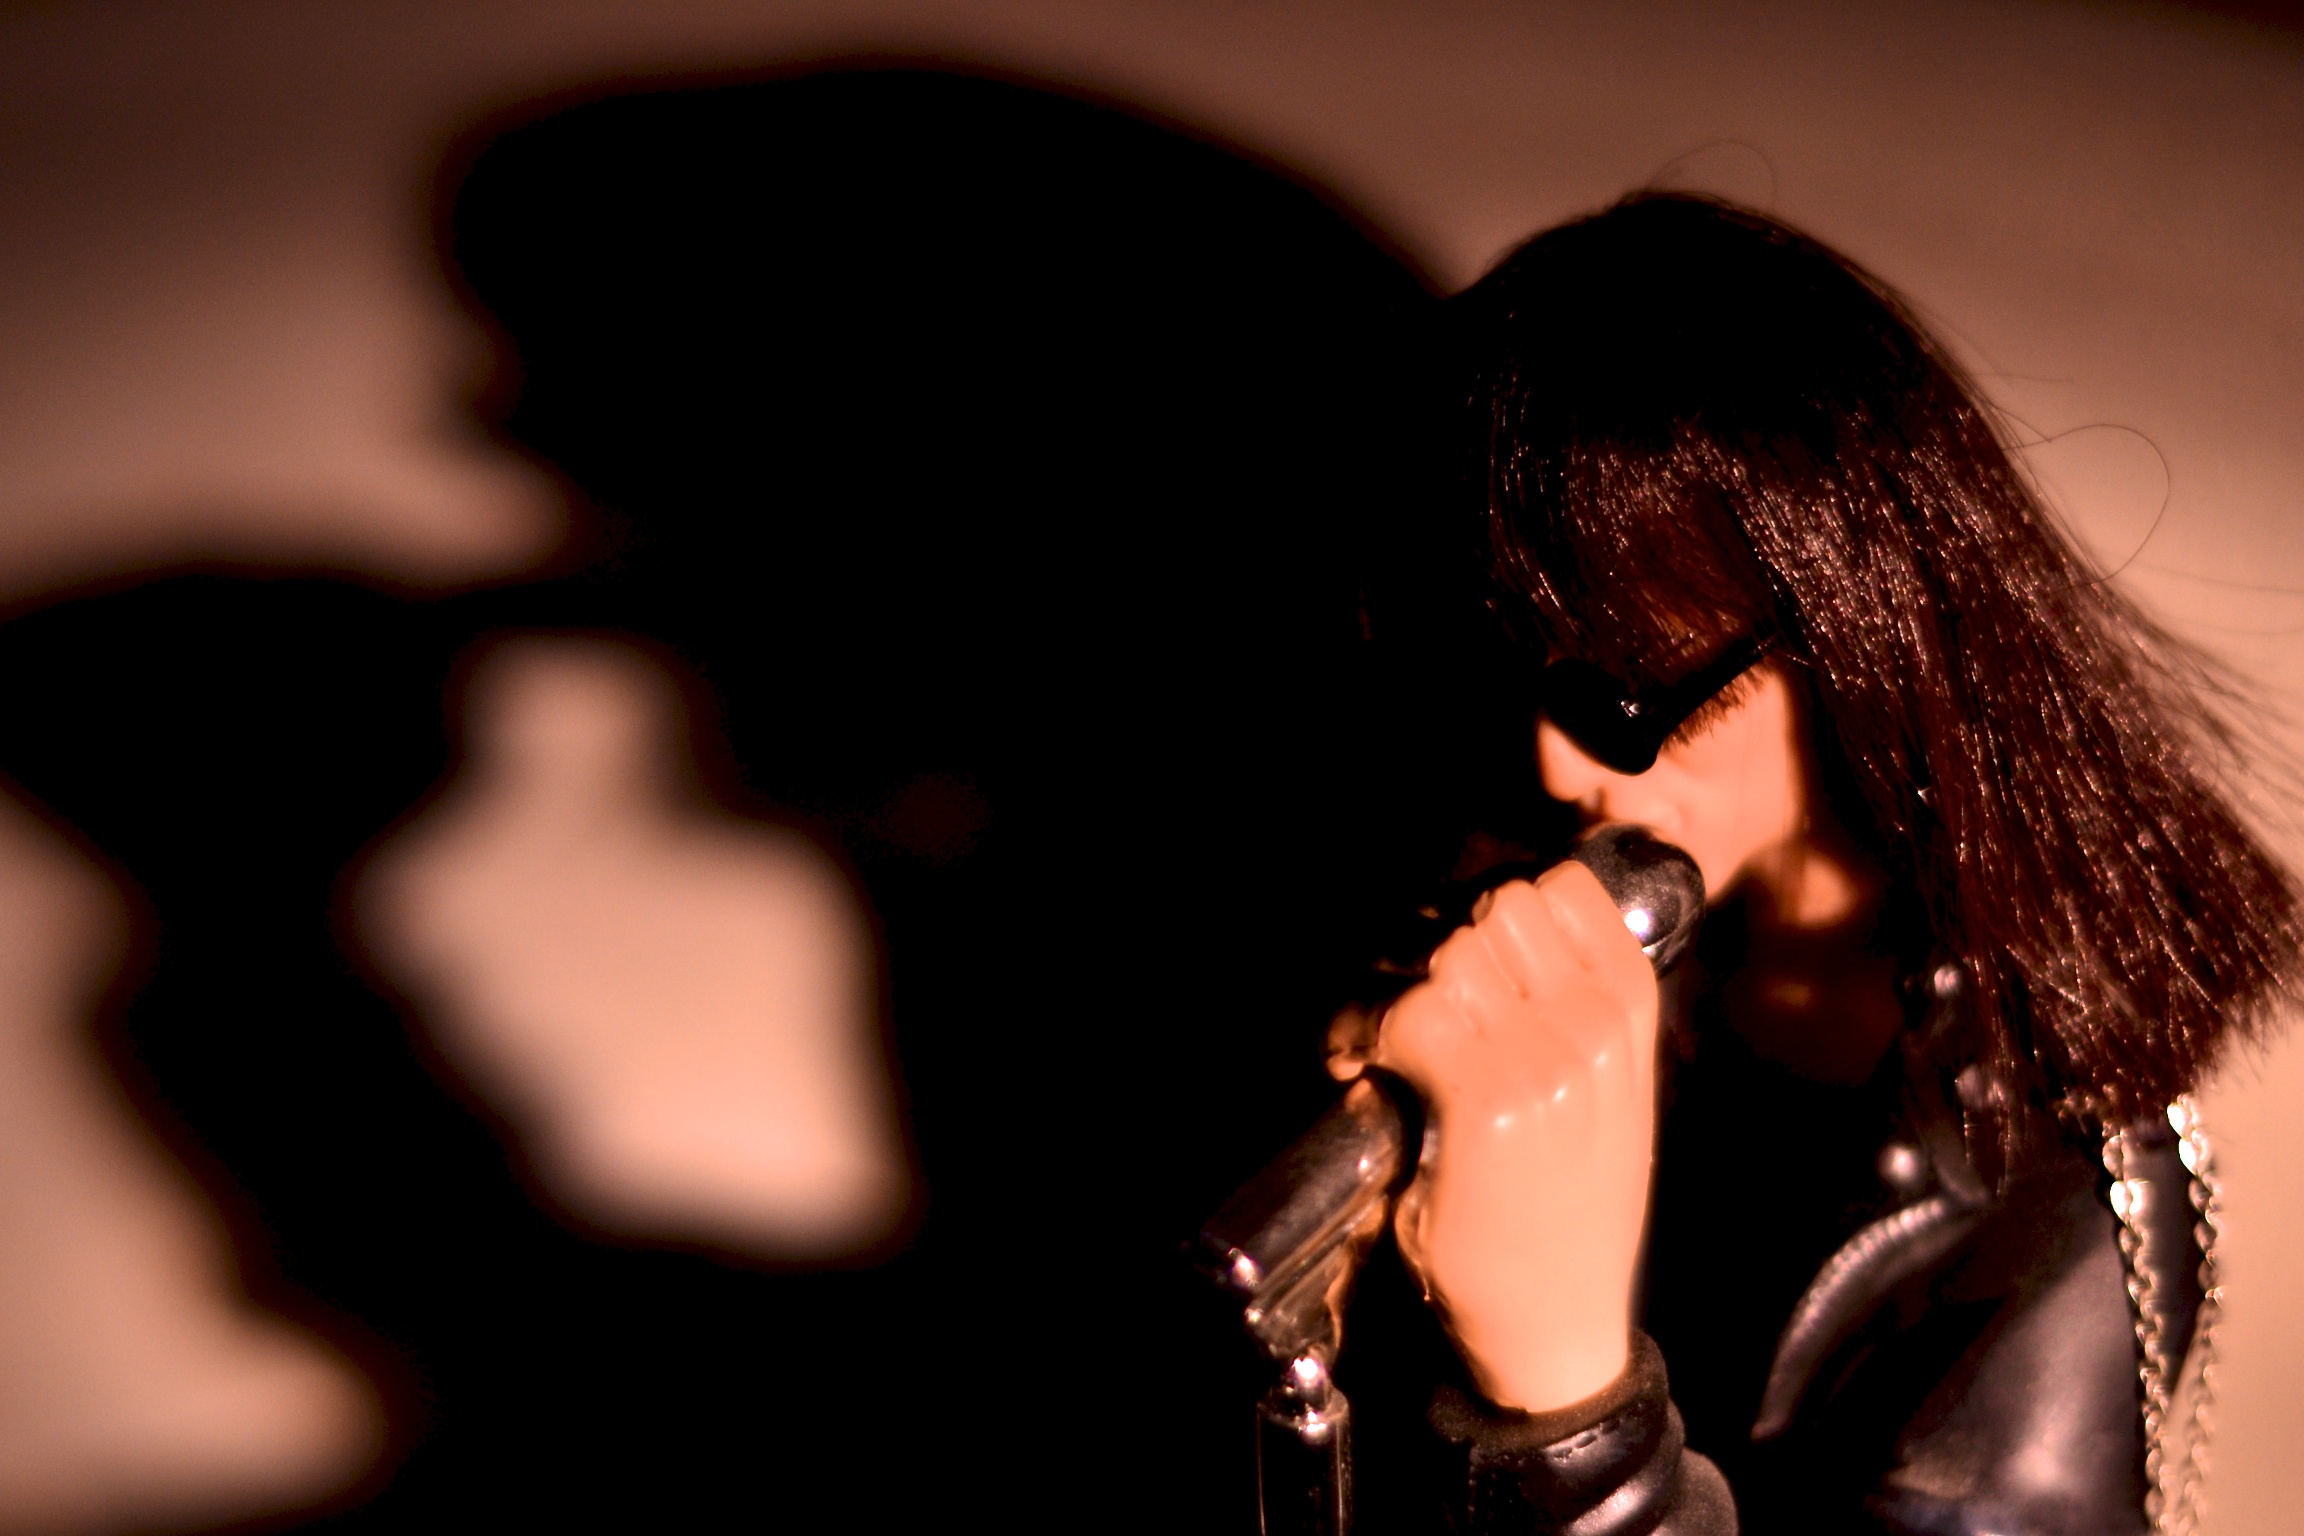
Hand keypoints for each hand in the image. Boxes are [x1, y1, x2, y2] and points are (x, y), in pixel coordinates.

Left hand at [1369, 861, 1660, 1411]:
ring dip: (1407, 997)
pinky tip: (1389, 1081)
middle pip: (1494, 911)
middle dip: (1447, 954)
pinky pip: (1413, 1016)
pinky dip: (1379, 1042)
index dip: (1501, 919)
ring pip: (1450, 957)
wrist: (1562, 1321)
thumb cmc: (1570, 1204)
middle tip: (1425, 1014)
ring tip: (1399, 1050)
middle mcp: (1597, 1023)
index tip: (1477, 970)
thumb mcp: (1611, 1091)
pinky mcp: (1490, 1100)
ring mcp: (1548, 1059)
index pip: (1557, 888)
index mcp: (1633, 1008)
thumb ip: (1576, 1002)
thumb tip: (1502, 918)